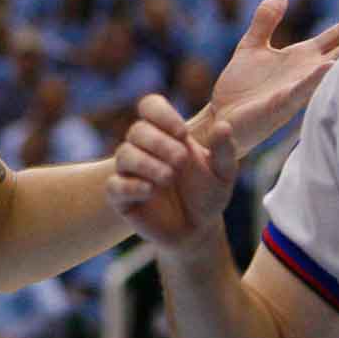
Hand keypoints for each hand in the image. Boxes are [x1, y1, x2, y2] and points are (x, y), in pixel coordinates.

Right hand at [108, 93, 238, 258]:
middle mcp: (144, 149)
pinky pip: (114, 185)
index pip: (150, 106)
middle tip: (181, 160)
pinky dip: (131, 185)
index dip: (161, 114)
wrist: (198, 231)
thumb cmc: (207, 195)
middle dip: (159, 142)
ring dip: (146, 163)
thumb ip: (224, 150)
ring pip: (124, 154)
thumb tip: (224, 125)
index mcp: (166, 134)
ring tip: (169, 177)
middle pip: (137, 130)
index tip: (182, 133)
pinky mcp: (122, 198)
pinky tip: (150, 190)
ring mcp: (130, 173)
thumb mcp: (223, 173)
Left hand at [202, 0, 338, 152]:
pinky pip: (302, 88)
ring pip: (331, 70)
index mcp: (303, 56)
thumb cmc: (240, 87)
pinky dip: (317, 78)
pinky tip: (330, 66)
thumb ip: (266, 20)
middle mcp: (308, 72)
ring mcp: (298, 88)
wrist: (221, 117)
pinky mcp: (282, 102)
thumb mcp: (252, 45)